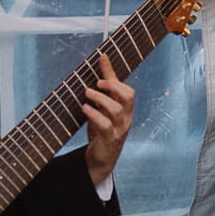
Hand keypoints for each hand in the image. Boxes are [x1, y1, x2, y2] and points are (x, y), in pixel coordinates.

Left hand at [83, 52, 135, 183]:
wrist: (102, 158)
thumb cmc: (103, 128)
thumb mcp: (104, 104)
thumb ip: (106, 82)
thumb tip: (103, 57)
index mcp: (126, 109)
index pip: (129, 91)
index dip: (115, 80)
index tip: (100, 73)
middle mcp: (126, 118)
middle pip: (128, 97)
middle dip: (112, 87)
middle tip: (97, 84)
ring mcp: (119, 129)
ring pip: (116, 110)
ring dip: (100, 99)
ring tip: (86, 94)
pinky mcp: (109, 140)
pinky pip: (104, 125)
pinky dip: (94, 115)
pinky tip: (85, 109)